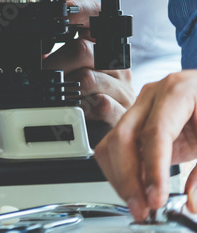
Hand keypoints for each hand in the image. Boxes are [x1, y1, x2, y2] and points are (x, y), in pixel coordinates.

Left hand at [42, 0, 134, 125]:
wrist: (126, 128)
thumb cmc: (96, 96)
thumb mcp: (79, 71)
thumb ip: (61, 57)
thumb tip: (35, 54)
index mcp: (106, 49)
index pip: (99, 19)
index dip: (82, 10)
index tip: (64, 8)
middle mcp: (117, 64)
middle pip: (83, 50)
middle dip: (55, 63)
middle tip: (42, 74)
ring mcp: (122, 87)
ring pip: (87, 78)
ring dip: (66, 86)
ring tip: (60, 94)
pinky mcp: (123, 111)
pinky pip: (100, 104)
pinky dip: (85, 106)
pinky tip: (80, 108)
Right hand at [95, 71, 196, 221]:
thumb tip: (191, 201)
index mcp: (177, 92)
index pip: (155, 132)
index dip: (154, 168)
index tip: (156, 197)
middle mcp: (151, 97)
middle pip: (123, 137)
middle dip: (128, 178)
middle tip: (142, 207)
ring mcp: (140, 108)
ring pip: (111, 143)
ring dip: (120, 178)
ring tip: (138, 203)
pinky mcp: (136, 123)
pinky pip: (115, 147)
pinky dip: (121, 172)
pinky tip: (135, 189)